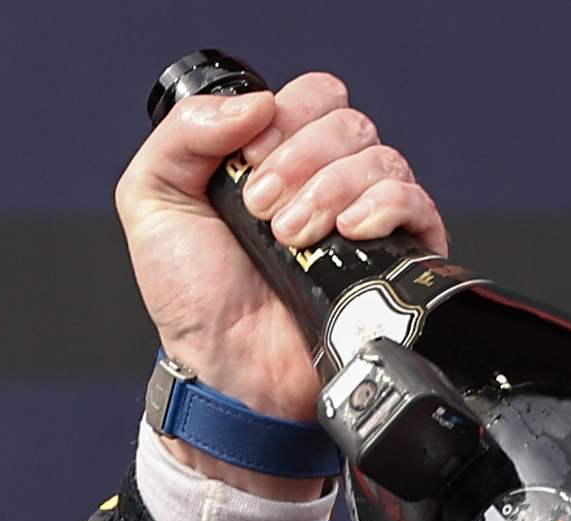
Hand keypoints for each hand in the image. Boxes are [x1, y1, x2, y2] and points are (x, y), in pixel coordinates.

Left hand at [115, 73, 445, 486]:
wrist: (226, 372)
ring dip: (330, 190)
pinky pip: (417, 201)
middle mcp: (325, 181)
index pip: (314, 98)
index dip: (286, 120)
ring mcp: (363, 218)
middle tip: (263, 213)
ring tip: (290, 237)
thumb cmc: (194, 301)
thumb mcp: (153, 204)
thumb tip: (253, 103)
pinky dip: (383, 206)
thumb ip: (181, 136)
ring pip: (381, 158)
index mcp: (277, 160)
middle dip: (301, 162)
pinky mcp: (394, 257)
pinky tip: (348, 231)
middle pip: (349, 123)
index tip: (249, 168)